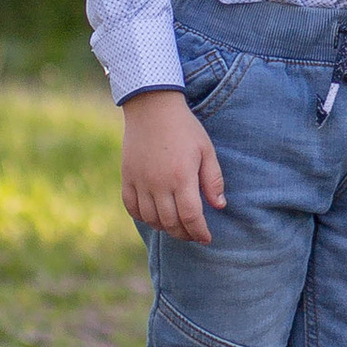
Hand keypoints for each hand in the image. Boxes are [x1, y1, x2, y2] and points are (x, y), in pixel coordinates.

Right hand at [121, 88, 225, 245]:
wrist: (153, 108)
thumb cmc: (185, 128)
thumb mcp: (206, 150)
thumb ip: (213, 179)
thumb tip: (219, 206)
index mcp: (182, 177)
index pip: (191, 216)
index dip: (200, 232)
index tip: (206, 238)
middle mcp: (159, 184)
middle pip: (171, 222)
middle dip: (184, 233)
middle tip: (193, 234)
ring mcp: (140, 181)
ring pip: (151, 219)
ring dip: (165, 228)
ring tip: (176, 227)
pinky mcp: (127, 177)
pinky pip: (131, 207)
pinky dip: (142, 217)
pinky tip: (154, 217)